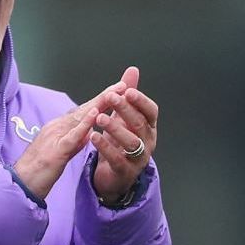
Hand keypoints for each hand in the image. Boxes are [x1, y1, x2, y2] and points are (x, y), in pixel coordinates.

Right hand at [13, 80, 126, 199]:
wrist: (20, 184)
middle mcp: (56, 127)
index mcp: (58, 128)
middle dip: (105, 97)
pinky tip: (95, 114)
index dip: (101, 101)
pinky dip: (84, 123)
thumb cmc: (39, 172)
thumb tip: (87, 134)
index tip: (117, 92)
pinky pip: (72, 135)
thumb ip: (74, 142)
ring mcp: (55, 137)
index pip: (83, 111)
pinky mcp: (55, 151)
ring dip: (99, 103)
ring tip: (115, 92)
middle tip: (123, 85)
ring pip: (80, 116)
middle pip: (84, 109)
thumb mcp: (60, 154)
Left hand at [90, 66, 158, 202]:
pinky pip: (117, 159)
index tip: (128, 91)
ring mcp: (138, 158)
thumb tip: (132, 70)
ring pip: (131, 142)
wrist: (114, 174)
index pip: (151, 112)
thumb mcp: (123, 116)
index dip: (141, 101)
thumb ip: (128, 94)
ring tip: (100, 118)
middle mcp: (148, 142)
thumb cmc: (120, 141)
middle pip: (140, 124)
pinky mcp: (125, 171)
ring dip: (115, 128)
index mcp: (149, 127)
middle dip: (125, 110)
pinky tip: (93, 136)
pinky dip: (105, 147)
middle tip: (110, 97)